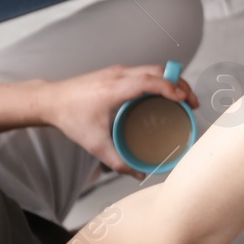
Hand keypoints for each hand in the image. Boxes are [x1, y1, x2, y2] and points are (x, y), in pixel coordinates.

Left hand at [40, 65, 199, 177]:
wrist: (50, 100)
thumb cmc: (70, 118)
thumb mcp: (93, 144)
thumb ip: (117, 162)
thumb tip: (139, 174)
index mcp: (115, 88)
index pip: (149, 81)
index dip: (170, 89)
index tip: (185, 101)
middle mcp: (119, 74)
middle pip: (159, 70)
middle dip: (180, 84)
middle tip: (192, 103)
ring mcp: (119, 70)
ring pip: (154, 68)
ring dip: (172, 80)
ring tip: (184, 99)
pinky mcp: (117, 72)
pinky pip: (146, 71)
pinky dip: (161, 79)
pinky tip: (164, 95)